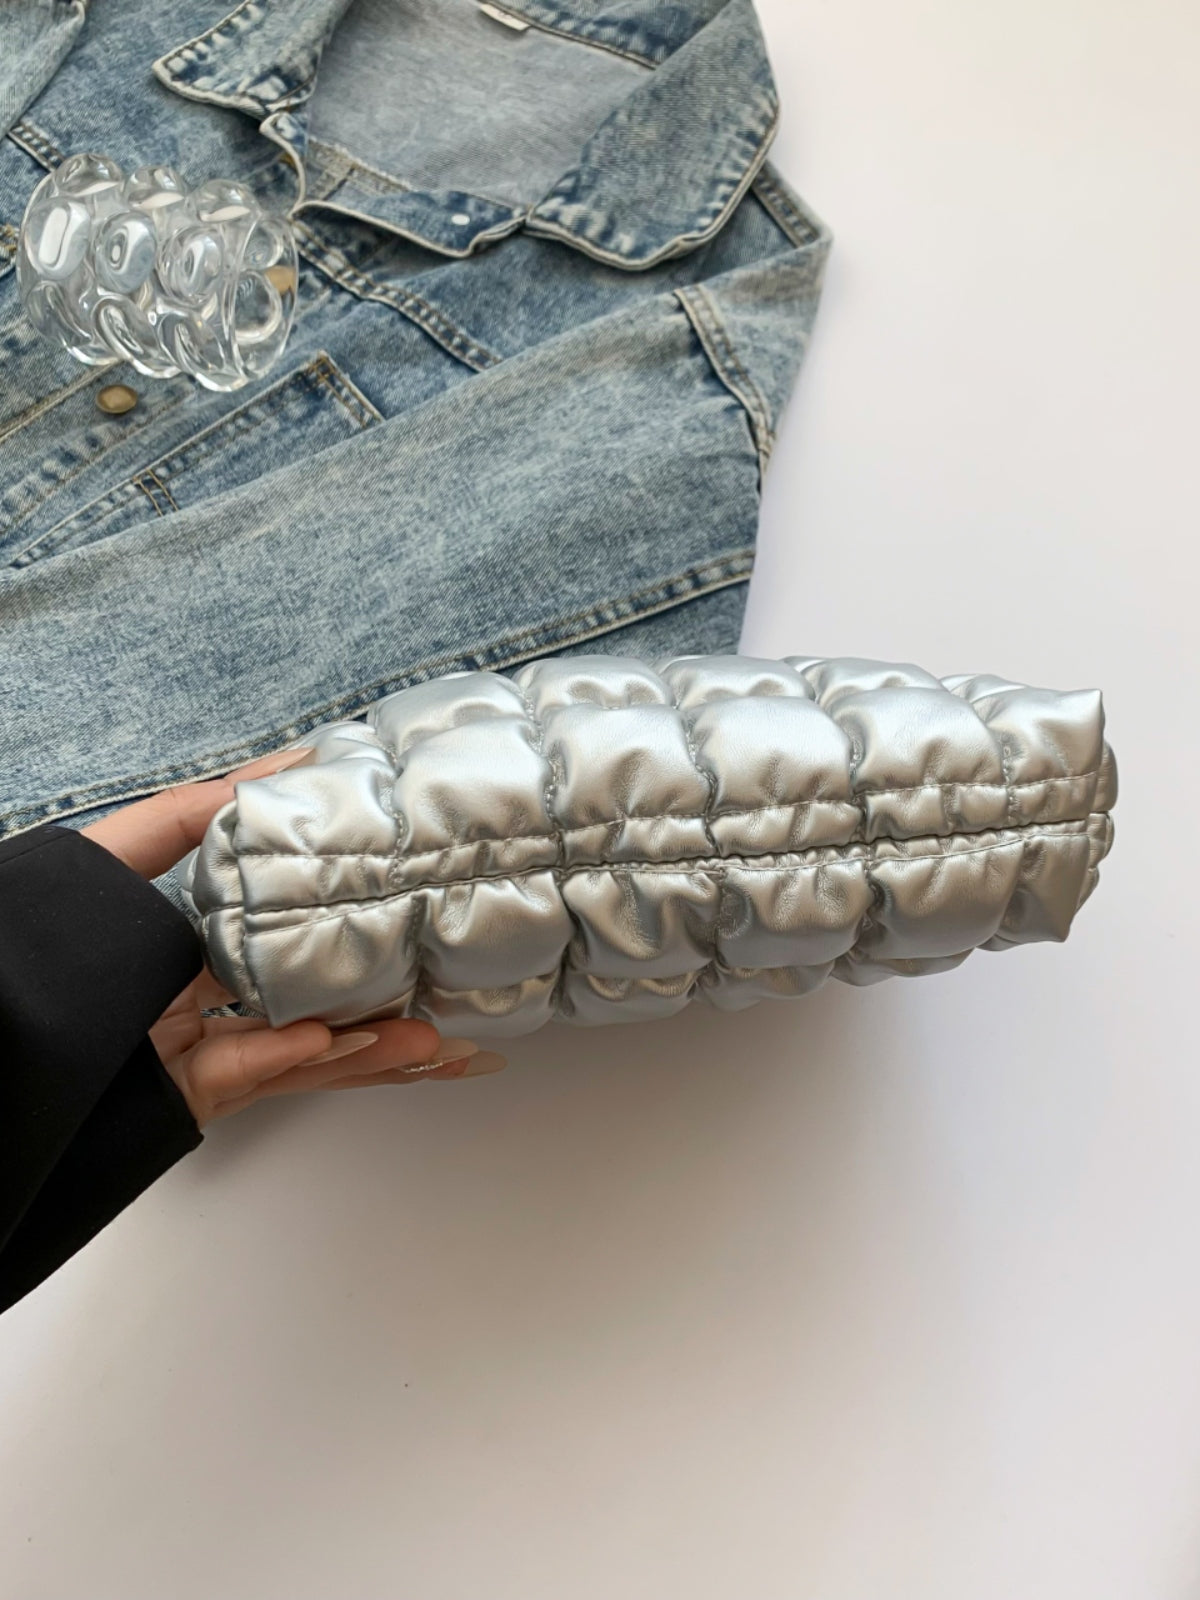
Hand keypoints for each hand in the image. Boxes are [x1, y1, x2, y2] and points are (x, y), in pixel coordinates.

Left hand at [81, 747, 504, 1126]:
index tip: (413, 917)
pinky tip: (339, 1041)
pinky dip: (296, 1057)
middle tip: (454, 1017)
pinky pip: (252, 1075)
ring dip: (370, 1051)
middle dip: (388, 1014)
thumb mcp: (112, 855)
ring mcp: (199, 1053)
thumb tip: (285, 765)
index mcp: (193, 946)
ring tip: (434, 1045)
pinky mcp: (183, 1097)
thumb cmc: (46, 942)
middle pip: (315, 1008)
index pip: (290, 938)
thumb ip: (190, 815)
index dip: (353, 932)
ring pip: (303, 1054)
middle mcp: (206, 1002)